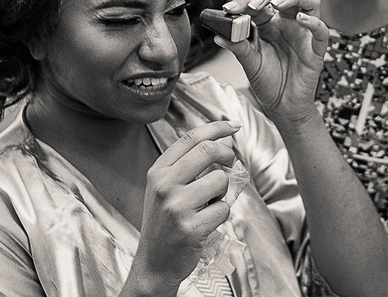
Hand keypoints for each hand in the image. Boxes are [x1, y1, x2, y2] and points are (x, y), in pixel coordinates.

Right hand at [129, 121, 239, 293]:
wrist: (154, 262)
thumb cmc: (164, 223)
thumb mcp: (163, 188)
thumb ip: (184, 165)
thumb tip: (216, 141)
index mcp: (158, 171)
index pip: (191, 138)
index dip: (217, 128)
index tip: (233, 125)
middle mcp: (165, 185)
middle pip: (208, 151)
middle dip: (227, 154)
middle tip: (230, 163)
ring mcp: (177, 206)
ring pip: (220, 181)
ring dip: (223, 192)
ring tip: (208, 205)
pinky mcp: (191, 227)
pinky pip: (223, 209)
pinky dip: (221, 215)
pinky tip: (206, 223)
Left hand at [217, 0, 326, 127]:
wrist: (282, 107)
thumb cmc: (268, 82)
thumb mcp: (249, 63)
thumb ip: (238, 47)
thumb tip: (217, 35)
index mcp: (270, 23)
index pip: (260, 2)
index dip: (244, 2)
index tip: (228, 8)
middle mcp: (288, 23)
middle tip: (255, 3)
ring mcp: (304, 33)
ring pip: (309, 1)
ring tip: (277, 4)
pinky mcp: (316, 49)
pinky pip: (321, 30)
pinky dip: (314, 22)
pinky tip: (301, 20)